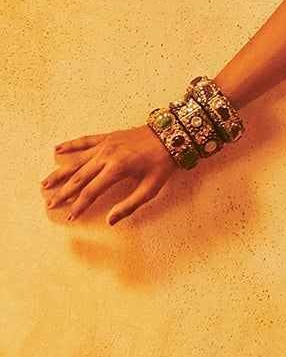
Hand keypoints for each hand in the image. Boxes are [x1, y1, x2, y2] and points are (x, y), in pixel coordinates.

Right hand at [41, 123, 176, 225]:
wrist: (171, 136)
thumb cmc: (162, 164)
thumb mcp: (150, 188)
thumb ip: (129, 205)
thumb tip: (110, 220)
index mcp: (117, 170)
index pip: (92, 192)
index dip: (80, 205)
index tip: (71, 216)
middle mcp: (106, 156)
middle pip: (79, 178)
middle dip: (63, 193)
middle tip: (50, 203)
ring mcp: (105, 145)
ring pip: (76, 161)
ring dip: (59, 172)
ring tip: (44, 182)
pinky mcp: (106, 137)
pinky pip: (83, 141)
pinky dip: (69, 146)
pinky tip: (56, 150)